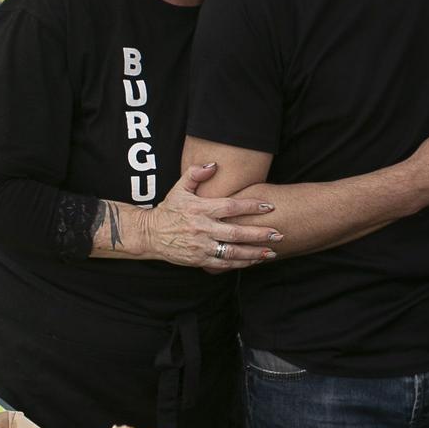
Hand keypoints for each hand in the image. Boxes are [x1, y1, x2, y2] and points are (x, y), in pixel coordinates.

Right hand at [144, 164, 279, 271]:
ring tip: (272, 251)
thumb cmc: (169, 209)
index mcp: (200, 209)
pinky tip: (255, 260)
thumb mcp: (179, 188)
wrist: (150, 234)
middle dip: (259, 234)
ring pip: (233, 251)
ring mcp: (201, 246)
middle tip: (278, 233)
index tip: (269, 206)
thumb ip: (195, 173)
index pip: (230, 207)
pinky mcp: (200, 259)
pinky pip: (224, 263)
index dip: (250, 206)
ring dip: (254, 252)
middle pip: (236, 232)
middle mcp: (202, 228)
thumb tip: (213, 164)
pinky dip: (241, 263)